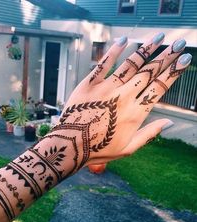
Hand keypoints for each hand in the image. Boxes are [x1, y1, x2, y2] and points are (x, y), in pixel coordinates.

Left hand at [51, 33, 190, 165]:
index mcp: (135, 114)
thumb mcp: (128, 149)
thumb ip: (149, 134)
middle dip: (166, 57)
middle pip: (149, 73)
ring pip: (130, 64)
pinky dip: (114, 51)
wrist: (70, 145)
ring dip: (146, 49)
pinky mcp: (89, 84)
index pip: (159, 88)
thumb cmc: (99, 150)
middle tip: (178, 44)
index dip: (174, 72)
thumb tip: (170, 122)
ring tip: (159, 37)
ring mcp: (106, 89)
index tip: (185, 59)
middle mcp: (124, 97)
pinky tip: (124, 39)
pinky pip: (103, 64)